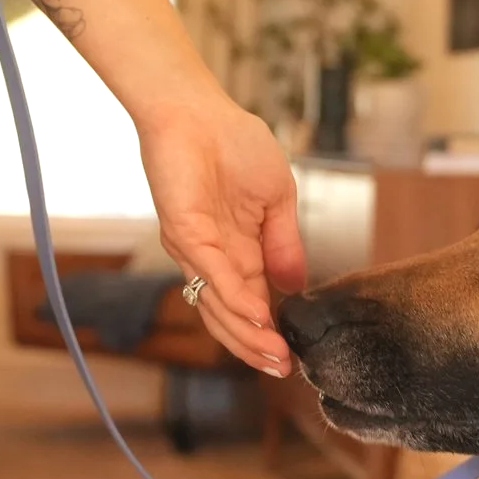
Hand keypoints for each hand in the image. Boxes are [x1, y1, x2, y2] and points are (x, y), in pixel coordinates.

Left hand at [138, 94, 307, 375]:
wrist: (196, 109)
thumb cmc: (235, 144)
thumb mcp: (277, 200)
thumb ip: (284, 245)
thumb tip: (295, 288)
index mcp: (237, 251)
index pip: (252, 303)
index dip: (269, 332)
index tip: (294, 358)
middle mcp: (213, 258)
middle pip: (230, 316)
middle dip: (257, 346)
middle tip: (284, 369)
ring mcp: (195, 248)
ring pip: (218, 303)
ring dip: (246, 333)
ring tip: (274, 355)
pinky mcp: (183, 229)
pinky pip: (211, 271)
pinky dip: (233, 297)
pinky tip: (258, 316)